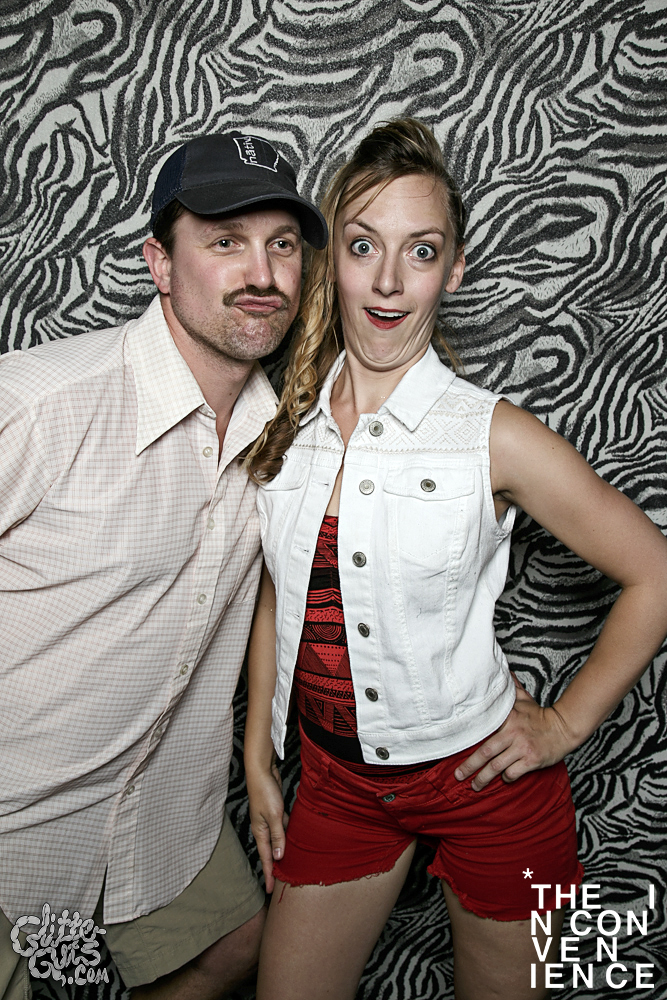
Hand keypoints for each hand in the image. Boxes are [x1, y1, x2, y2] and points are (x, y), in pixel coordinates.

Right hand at [246, 761, 287, 892]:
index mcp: (260, 832)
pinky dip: (287, 835)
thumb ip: (278, 836)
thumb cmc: (265, 792)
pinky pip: (282, 828)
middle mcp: (263, 828)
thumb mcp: (274, 816)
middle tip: (279, 883)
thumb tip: (279, 856)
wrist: (261, 771)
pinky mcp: (275, 812)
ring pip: (277, 840)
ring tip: (289, 865)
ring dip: (282, 851)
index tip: (269, 890)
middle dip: (274, 867)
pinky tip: (295, 839)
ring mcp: (268, 820)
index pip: (266, 858)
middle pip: (270, 852)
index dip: (268, 874)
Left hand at [454, 675, 576, 789]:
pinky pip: (513, 773)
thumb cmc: (540, 715)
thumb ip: (510, 688)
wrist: (565, 728)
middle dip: (469, 766)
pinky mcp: (532, 760)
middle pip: (485, 753)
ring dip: (484, 778)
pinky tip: (503, 779)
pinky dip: (506, 778)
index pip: (483, 729)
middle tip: (458, 776)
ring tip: (475, 785)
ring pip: (497, 766)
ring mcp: (522, 748)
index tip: (453, 749)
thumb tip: (502, 671)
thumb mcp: (524, 699)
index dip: (467, 740)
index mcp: (507, 718)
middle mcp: (513, 733)